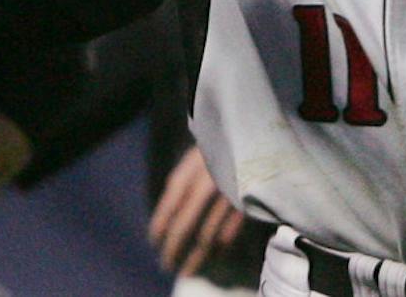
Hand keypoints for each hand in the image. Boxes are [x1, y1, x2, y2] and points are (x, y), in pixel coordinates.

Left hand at [148, 147, 245, 275]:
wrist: (250, 134)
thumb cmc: (215, 150)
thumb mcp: (191, 162)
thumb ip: (177, 189)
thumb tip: (164, 222)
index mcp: (188, 174)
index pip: (167, 210)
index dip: (158, 230)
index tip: (154, 244)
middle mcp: (206, 187)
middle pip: (184, 228)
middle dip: (173, 251)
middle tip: (167, 265)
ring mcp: (227, 197)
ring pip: (208, 237)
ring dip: (196, 258)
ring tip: (188, 271)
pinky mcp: (245, 203)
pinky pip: (230, 234)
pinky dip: (219, 249)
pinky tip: (213, 256)